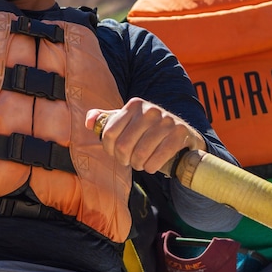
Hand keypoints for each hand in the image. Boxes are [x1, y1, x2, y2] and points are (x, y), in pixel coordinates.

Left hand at [86, 98, 205, 173]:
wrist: (183, 135)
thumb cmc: (148, 131)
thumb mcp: (127, 121)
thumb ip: (106, 120)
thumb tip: (88, 122)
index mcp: (134, 105)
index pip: (109, 133)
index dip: (110, 149)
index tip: (116, 153)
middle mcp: (150, 110)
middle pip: (123, 146)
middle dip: (124, 159)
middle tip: (130, 161)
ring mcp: (167, 120)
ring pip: (140, 153)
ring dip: (139, 164)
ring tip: (141, 164)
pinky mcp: (180, 133)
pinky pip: (159, 157)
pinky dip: (152, 166)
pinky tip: (152, 166)